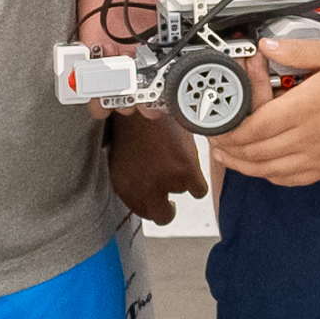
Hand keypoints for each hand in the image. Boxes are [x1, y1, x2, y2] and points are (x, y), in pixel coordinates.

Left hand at [105, 106, 206, 225]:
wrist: (144, 102)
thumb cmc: (131, 128)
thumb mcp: (120, 162)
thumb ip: (133, 185)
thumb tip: (146, 198)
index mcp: (125, 188)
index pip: (143, 214)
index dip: (152, 208)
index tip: (158, 204)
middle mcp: (145, 188)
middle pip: (162, 215)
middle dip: (165, 207)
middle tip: (168, 199)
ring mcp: (166, 181)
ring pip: (180, 192)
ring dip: (178, 179)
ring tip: (171, 159)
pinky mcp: (186, 171)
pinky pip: (198, 190)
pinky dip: (196, 182)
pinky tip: (189, 169)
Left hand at [215, 35, 319, 185]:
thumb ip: (296, 50)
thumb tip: (266, 46)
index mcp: (306, 107)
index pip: (252, 125)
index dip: (228, 126)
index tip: (218, 117)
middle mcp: (309, 137)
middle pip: (253, 151)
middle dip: (227, 145)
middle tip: (214, 134)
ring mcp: (318, 156)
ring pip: (267, 169)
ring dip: (241, 164)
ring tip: (226, 153)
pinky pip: (289, 179)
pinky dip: (267, 175)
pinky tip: (259, 166)